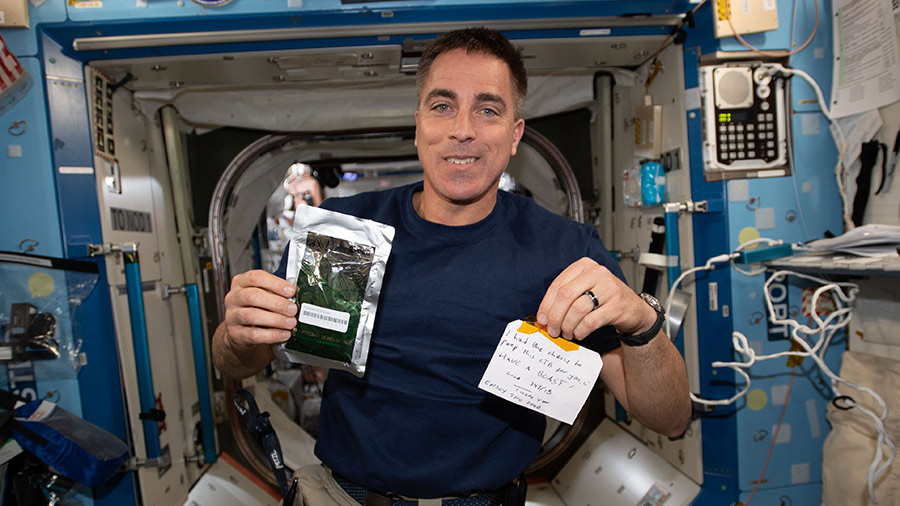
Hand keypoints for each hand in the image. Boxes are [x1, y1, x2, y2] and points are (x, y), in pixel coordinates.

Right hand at [222, 269, 297, 349]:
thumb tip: (295, 293)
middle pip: (253, 296)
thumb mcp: (264, 295)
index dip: (275, 283)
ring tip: (290, 322)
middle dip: (277, 303)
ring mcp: (232, 315)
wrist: (240, 330)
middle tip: (293, 309)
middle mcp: (234, 297)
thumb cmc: (255, 308)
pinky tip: (283, 334)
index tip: (291, 291)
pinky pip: (253, 334)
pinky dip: (272, 335)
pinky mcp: (235, 333)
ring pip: (252, 315)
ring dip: (276, 319)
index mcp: (241, 282)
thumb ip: (277, 292)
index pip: (256, 277)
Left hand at [536, 257, 657, 339]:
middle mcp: (597, 273)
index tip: (542, 318)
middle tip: (552, 330)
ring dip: (567, 326)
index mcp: (584, 266)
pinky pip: (590, 322)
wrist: (634, 309)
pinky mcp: (616, 305)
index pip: (558, 285)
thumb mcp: (585, 289)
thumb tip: (544, 315)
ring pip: (577, 309)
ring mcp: (609, 288)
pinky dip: (580, 331)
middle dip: (555, 316)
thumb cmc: (605, 298)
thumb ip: (566, 297)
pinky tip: (579, 333)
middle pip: (565, 296)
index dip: (546, 304)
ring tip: (566, 333)